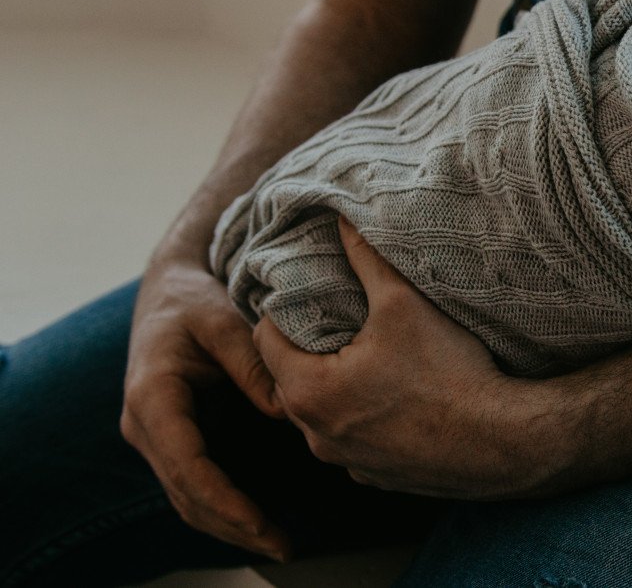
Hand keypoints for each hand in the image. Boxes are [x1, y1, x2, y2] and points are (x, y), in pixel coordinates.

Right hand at [121, 258, 290, 560]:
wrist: (168, 287)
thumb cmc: (194, 300)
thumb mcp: (223, 321)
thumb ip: (252, 364)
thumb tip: (283, 411)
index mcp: (153, 396)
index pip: (187, 465)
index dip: (224, 501)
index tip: (261, 524)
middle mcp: (144, 424)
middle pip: (186, 494)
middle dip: (233, 526)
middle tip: (283, 546)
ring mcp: (153, 436)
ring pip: (186, 498)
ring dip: (229, 526)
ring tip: (278, 544)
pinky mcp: (170, 439)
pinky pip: (192, 484)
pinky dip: (222, 509)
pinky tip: (258, 523)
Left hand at [252, 218, 574, 499]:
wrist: (500, 440)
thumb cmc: (447, 371)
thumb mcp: (403, 302)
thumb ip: (365, 256)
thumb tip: (341, 216)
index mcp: (307, 391)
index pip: (264, 339)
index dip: (285, 310)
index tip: (312, 293)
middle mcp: (315, 435)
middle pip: (291, 377)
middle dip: (310, 347)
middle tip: (340, 319)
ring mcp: (346, 462)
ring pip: (322, 413)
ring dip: (336, 385)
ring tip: (369, 356)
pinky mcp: (376, 477)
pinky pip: (354, 440)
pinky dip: (364, 417)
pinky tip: (397, 397)